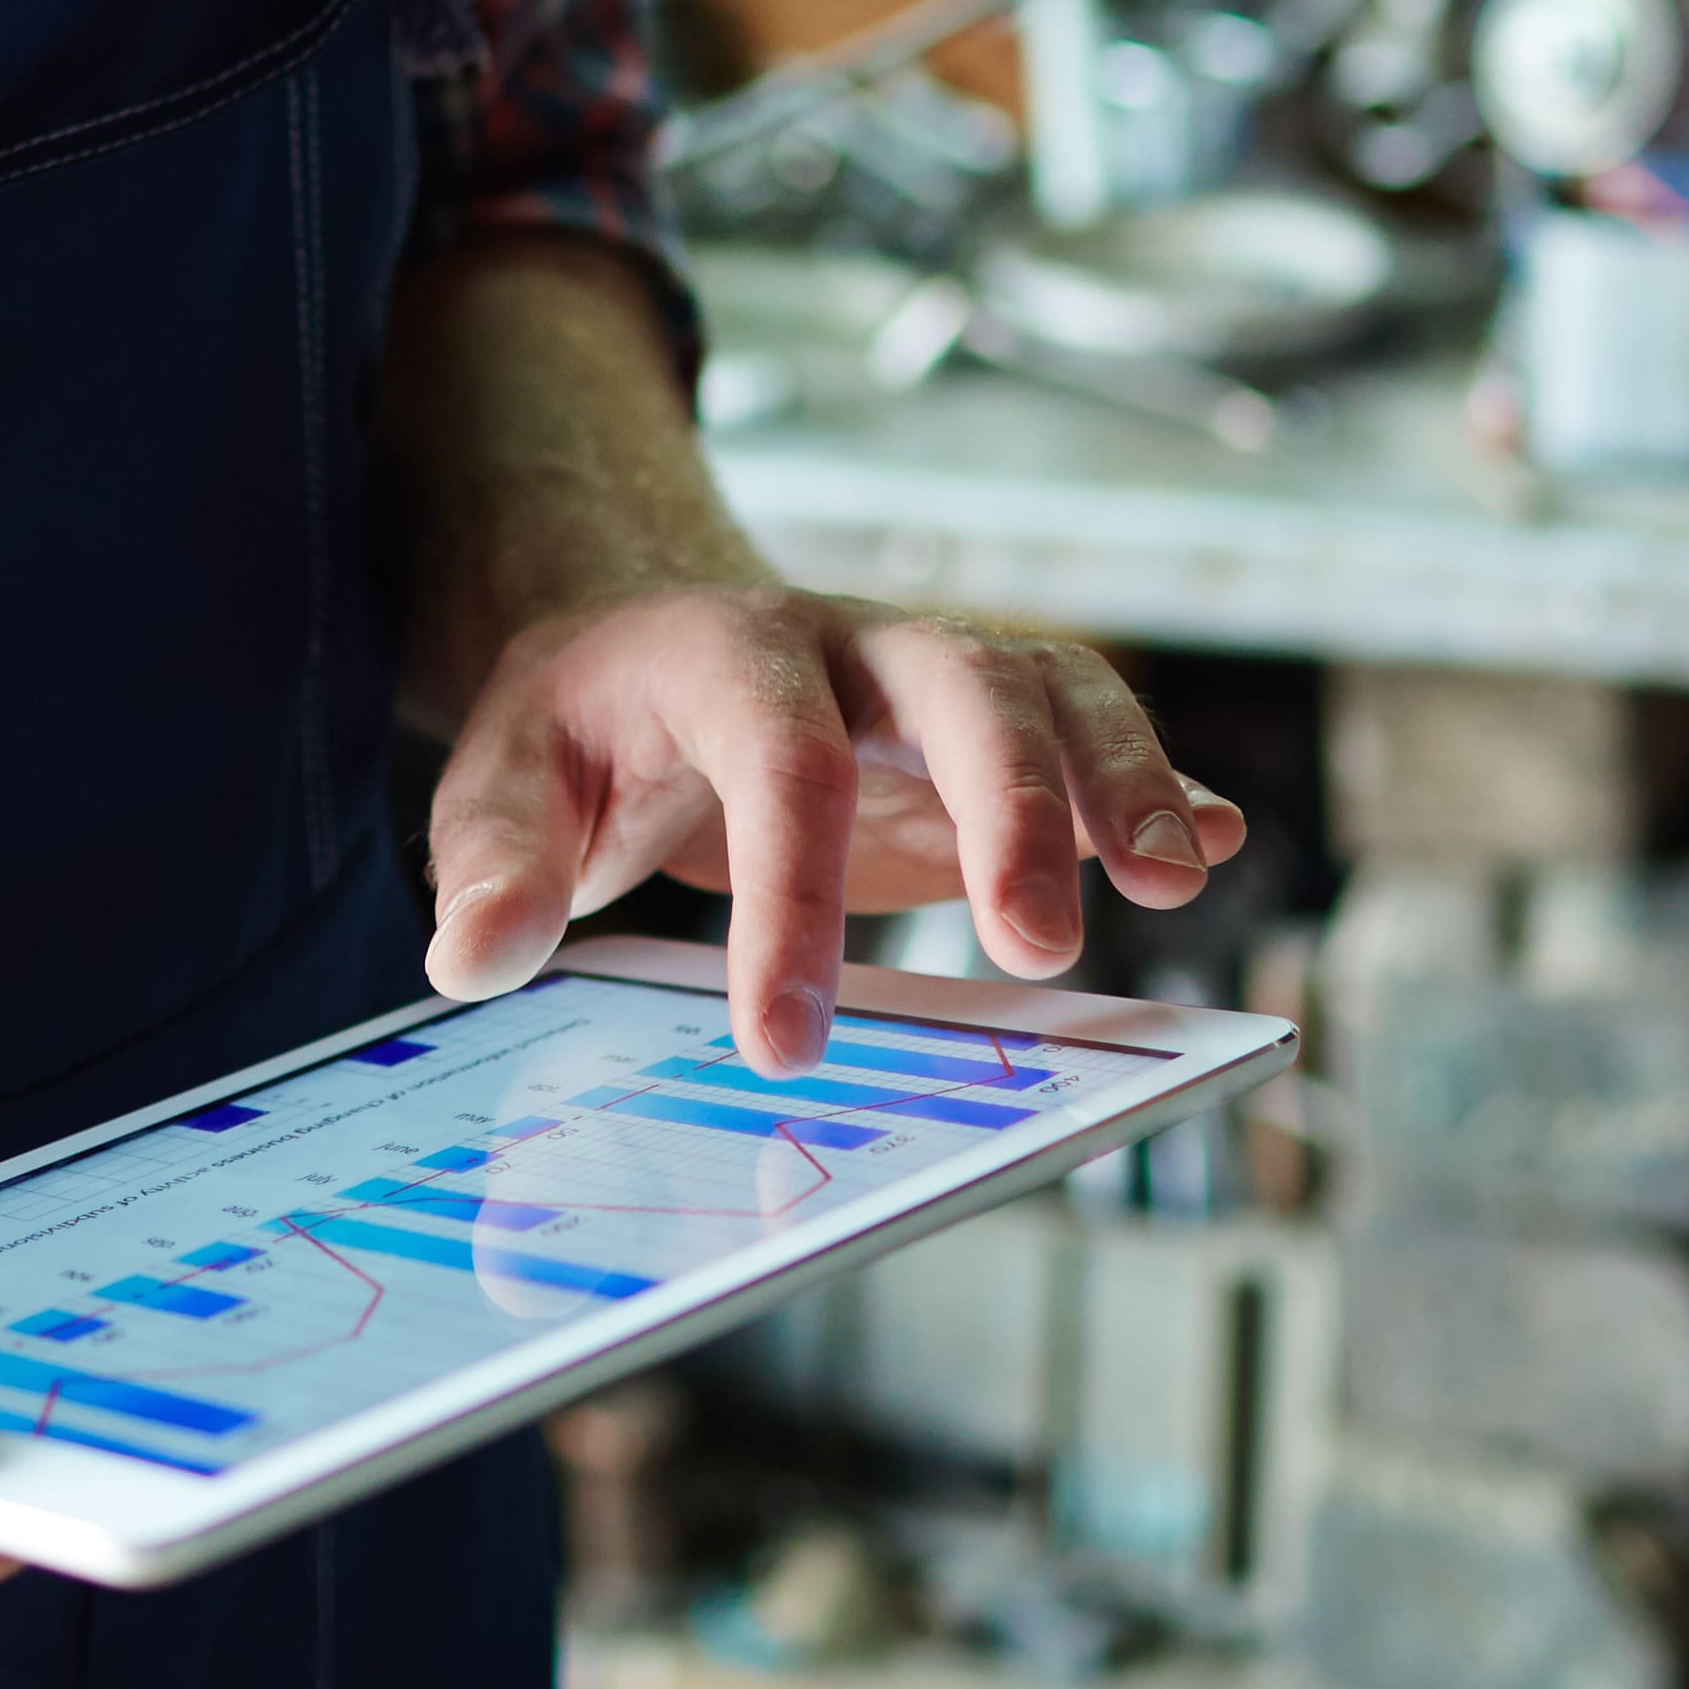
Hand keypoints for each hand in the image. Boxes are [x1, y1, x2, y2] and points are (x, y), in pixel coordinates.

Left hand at [418, 586, 1248, 1071]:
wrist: (637, 646)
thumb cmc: (577, 735)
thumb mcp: (501, 782)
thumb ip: (493, 865)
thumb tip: (475, 958)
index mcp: (723, 651)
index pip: (777, 760)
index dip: (790, 899)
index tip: (784, 1044)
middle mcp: (851, 644)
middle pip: (962, 683)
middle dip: (1015, 805)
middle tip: (1039, 950)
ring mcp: (933, 675)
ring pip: (1056, 689)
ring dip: (1122, 780)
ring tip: (1176, 888)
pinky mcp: (988, 730)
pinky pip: (1092, 730)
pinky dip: (1162, 784)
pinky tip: (1213, 847)